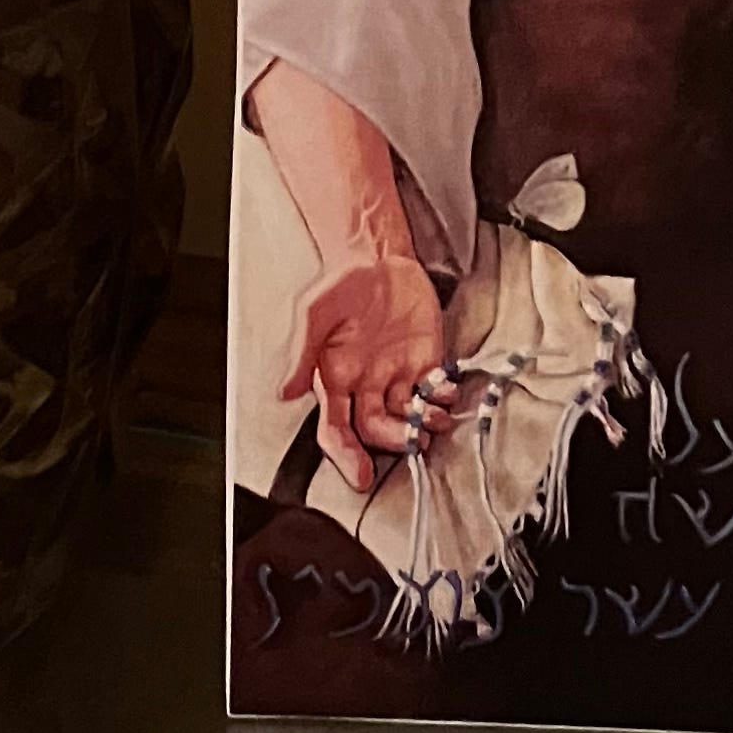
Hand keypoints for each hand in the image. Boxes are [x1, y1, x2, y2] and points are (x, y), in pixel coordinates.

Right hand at [280, 248, 454, 485]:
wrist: (376, 256)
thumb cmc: (341, 284)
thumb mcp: (314, 313)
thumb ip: (301, 354)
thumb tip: (286, 393)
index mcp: (334, 380)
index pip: (337, 430)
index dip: (347, 456)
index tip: (362, 476)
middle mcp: (364, 386)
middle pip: (377, 430)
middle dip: (396, 441)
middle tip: (413, 439)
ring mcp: (396, 376)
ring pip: (408, 418)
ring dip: (423, 424)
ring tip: (434, 417)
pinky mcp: (424, 362)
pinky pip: (435, 393)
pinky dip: (444, 398)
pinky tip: (446, 390)